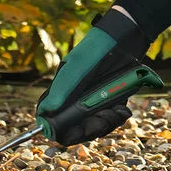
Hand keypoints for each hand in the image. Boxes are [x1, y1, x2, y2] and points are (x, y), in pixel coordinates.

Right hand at [35, 9, 147, 144]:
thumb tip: (44, 112)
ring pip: (95, 126)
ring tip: (116, 111)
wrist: (126, 38)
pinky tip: (123, 109)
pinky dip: (117, 117)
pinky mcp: (111, 100)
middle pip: (77, 128)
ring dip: (106, 123)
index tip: (74, 131)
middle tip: (101, 119)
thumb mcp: (78, 67)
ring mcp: (94, 101)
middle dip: (89, 128)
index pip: (54, 120)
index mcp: (63, 92)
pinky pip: (111, 119)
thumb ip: (62, 88)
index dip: (61, 130)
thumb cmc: (97, 48)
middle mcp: (77, 99)